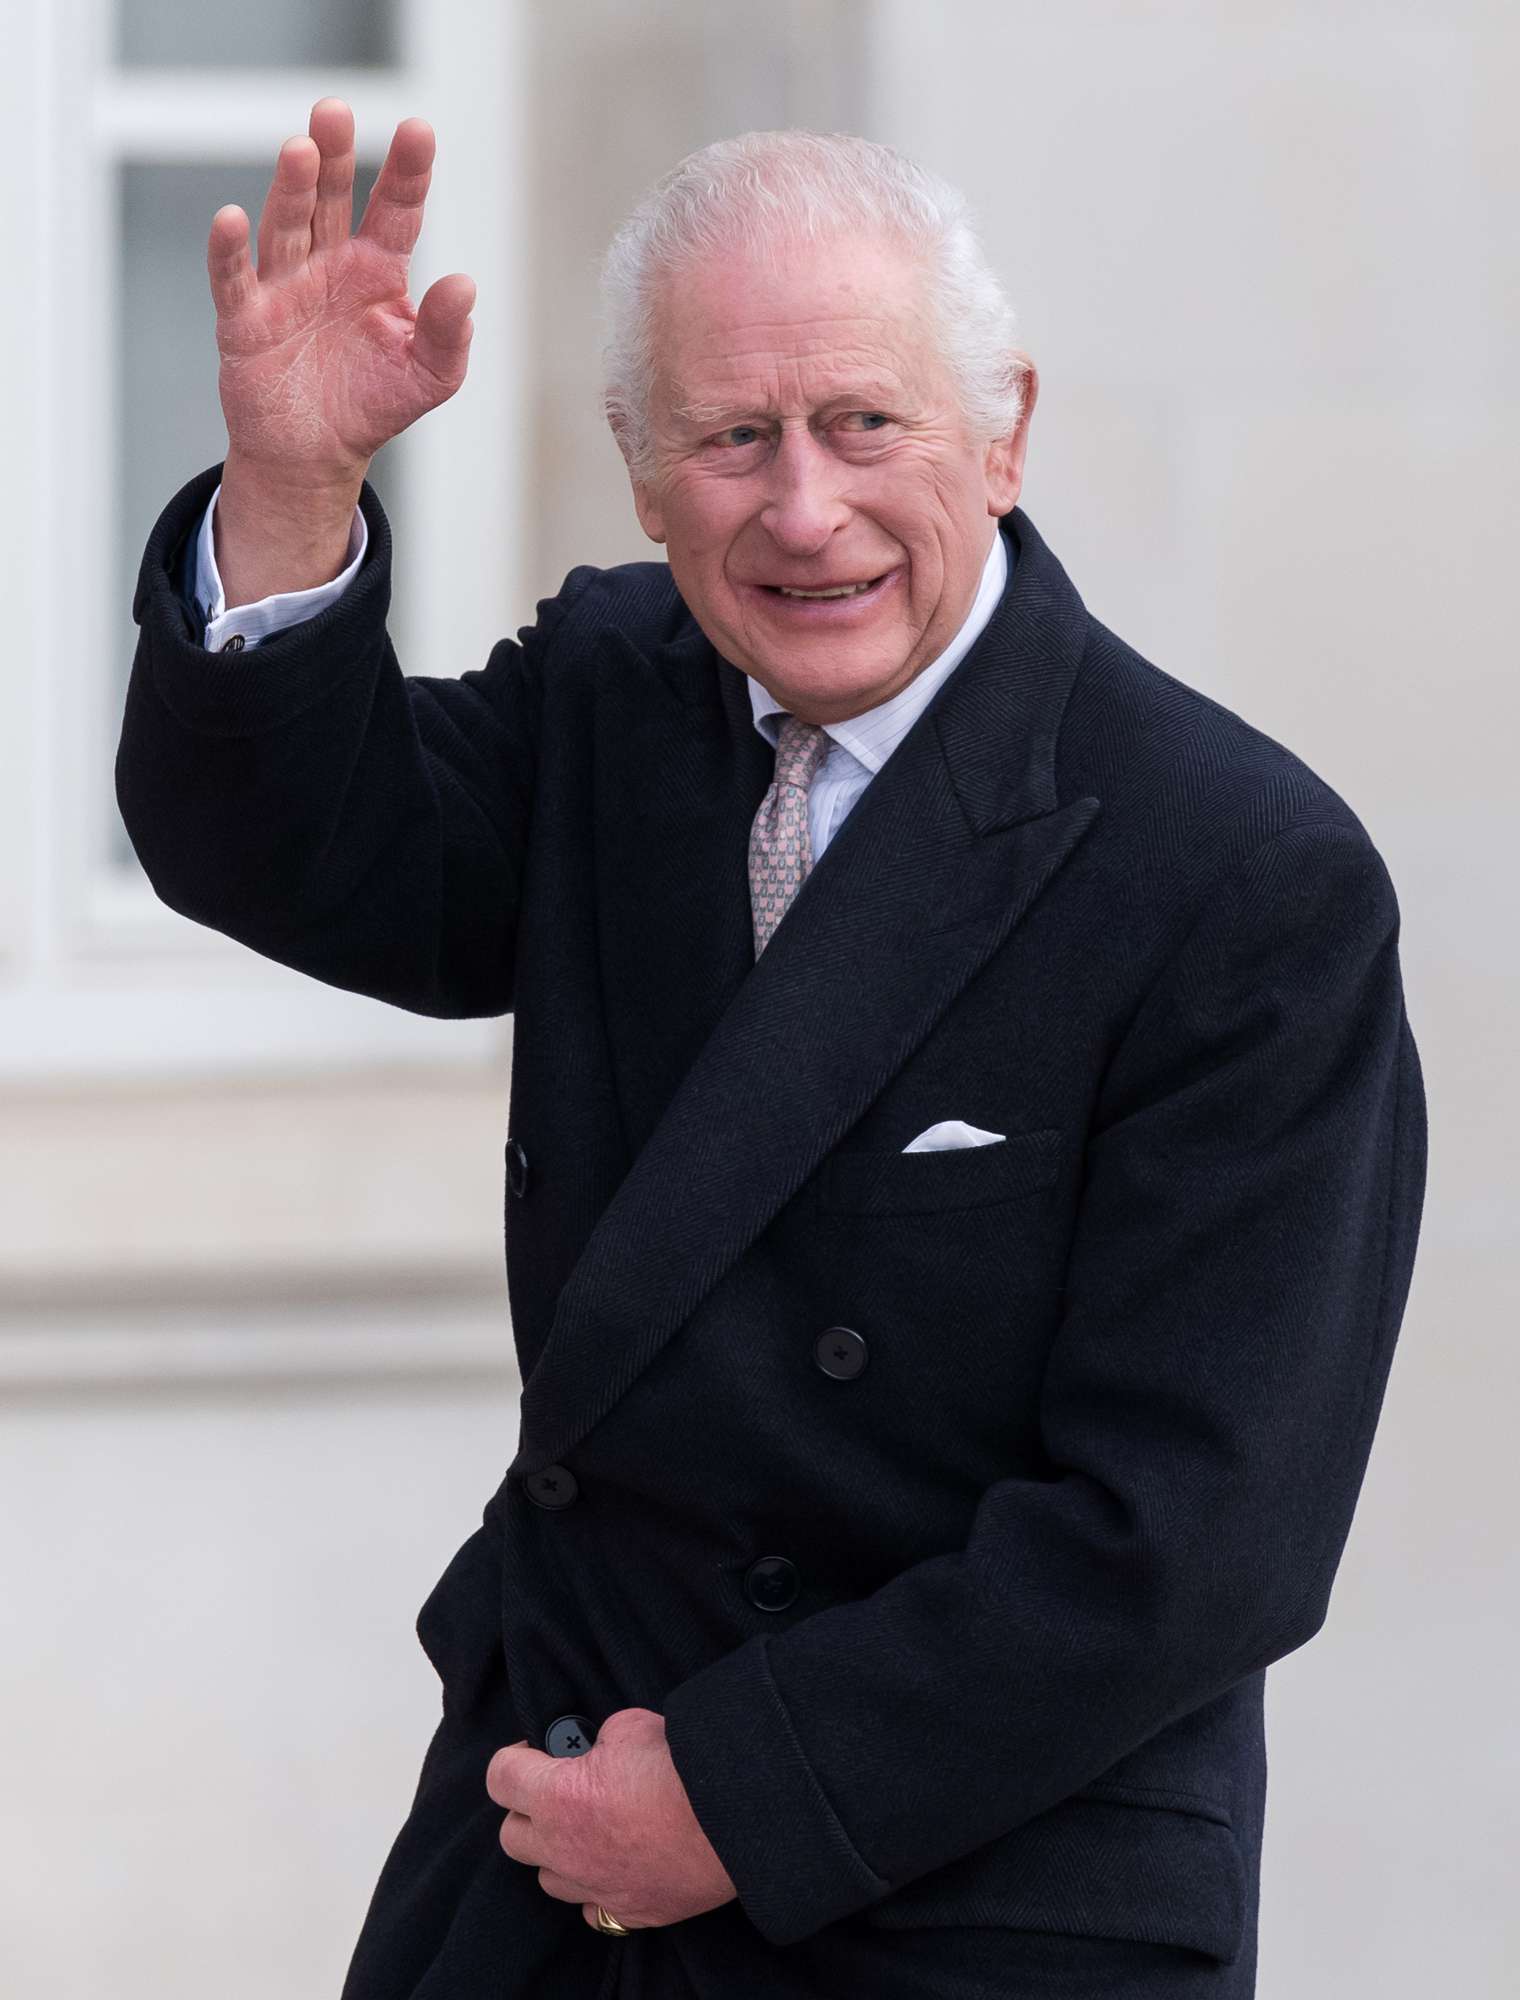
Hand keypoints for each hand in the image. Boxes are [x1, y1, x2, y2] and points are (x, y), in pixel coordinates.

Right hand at [208, 96, 475, 484]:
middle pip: (331, 200)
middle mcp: (328, 265)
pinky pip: (235, 280)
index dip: (407, 172)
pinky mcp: (244, 320)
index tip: (418, 131)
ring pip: (286, 227)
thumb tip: (465, 285)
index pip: (396, 210)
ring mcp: (284, 287)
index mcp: (377, 269)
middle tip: (336, 110)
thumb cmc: (372, 405)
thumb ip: (448, 334)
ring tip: (300, 149)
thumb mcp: (427, 376)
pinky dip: (229, 252)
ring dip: (292, 189)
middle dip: (334, 156)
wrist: (314, 455)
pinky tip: (230, 219)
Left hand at [486, 1709, 738, 1931]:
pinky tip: (617, 1862)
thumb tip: (600, 1748)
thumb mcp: (630, 1725)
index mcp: (557, 1797)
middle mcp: (563, 1849)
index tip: (538, 1752)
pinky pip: (591, 1907)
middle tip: (560, 1790)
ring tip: (590, 1829)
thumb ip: (600, 1740)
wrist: (734, 1818)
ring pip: (547, 1877)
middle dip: (528, 1809)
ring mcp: (593, 1887)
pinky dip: (595, 1886)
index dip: (515, 1758)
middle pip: (511, 1836)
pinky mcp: (628, 1912)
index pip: (498, 1777)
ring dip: (558, 1852)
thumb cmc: (681, 1766)